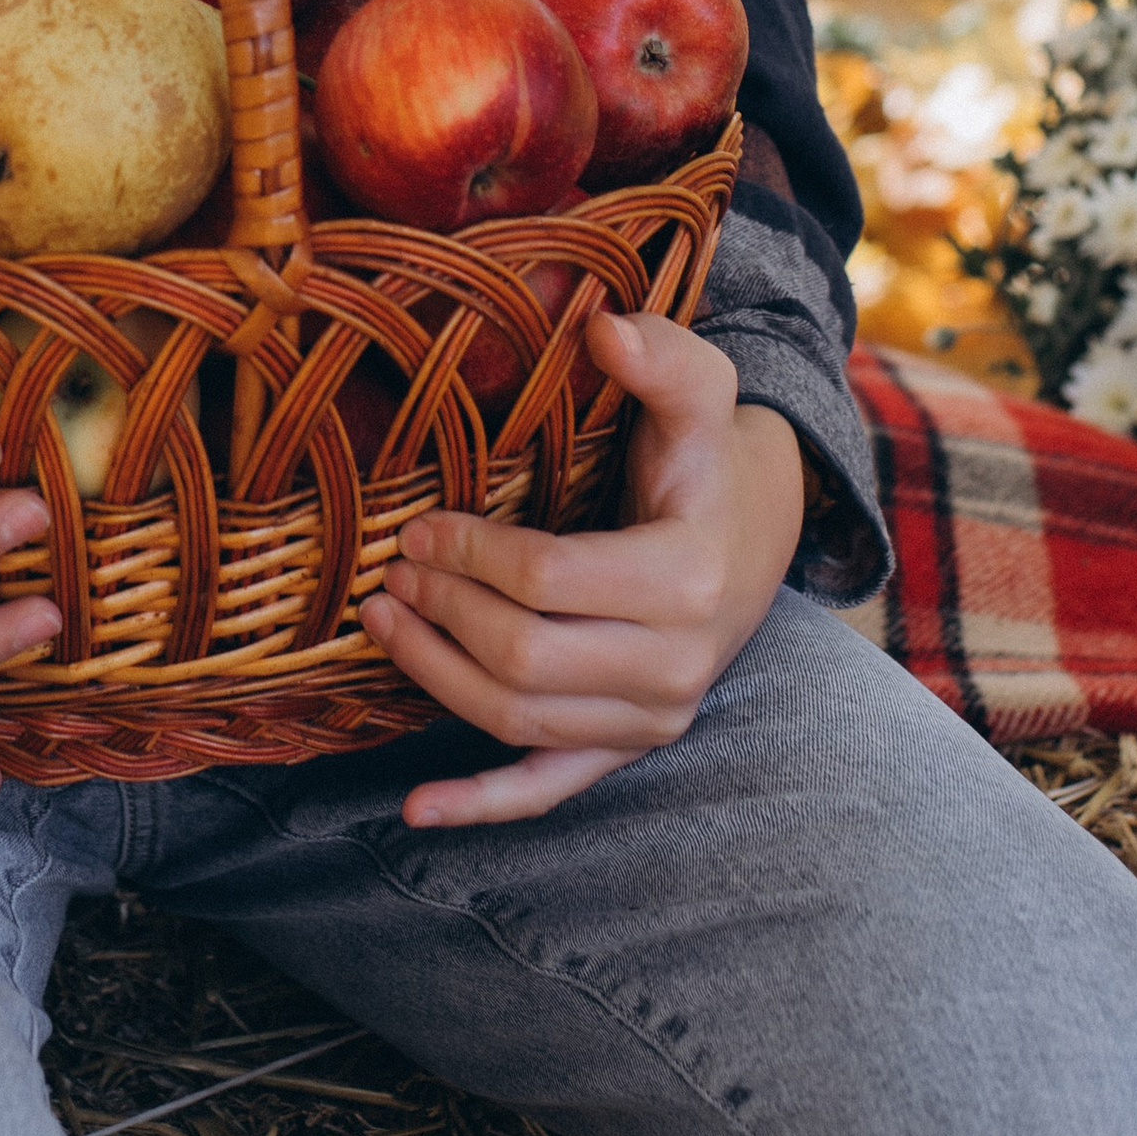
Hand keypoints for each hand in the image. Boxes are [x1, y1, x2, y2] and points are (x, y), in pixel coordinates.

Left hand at [358, 311, 804, 830]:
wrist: (755, 528)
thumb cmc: (707, 453)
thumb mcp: (698, 390)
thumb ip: (658, 354)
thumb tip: (602, 327)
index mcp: (686, 580)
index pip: (548, 582)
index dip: (470, 556)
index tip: (418, 526)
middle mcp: (676, 667)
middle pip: (524, 658)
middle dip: (442, 614)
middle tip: (387, 573)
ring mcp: (652, 718)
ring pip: (520, 721)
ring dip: (437, 678)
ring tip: (381, 624)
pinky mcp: (628, 747)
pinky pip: (550, 789)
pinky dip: (482, 804)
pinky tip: (415, 808)